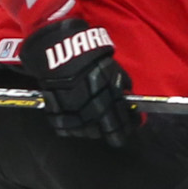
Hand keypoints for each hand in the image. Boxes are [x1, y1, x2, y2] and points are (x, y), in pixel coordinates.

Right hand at [23, 17, 137, 145]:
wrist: (61, 55)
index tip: (131, 122)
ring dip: (92, 127)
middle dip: (110, 127)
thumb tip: (128, 98)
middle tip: (112, 119)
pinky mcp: (56, 118)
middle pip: (103, 133)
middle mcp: (91, 117)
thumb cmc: (91, 61)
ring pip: (86, 133)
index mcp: (108, 107)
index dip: (128, 127)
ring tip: (93, 115)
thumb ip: (123, 88)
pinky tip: (76, 116)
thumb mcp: (116, 72)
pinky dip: (73, 125)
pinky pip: (67, 129)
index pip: (121, 129)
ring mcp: (72, 119)